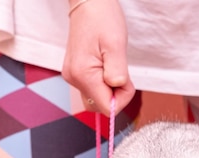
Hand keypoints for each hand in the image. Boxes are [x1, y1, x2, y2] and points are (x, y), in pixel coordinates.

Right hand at [62, 0, 135, 114]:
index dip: (121, 98)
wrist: (89, 3)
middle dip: (115, 96)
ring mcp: (73, 76)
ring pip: (96, 97)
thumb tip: (117, 88)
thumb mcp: (116, 44)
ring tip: (112, 65)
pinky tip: (105, 65)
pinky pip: (92, 87)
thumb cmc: (102, 19)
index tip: (125, 79)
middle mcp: (74, 79)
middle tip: (121, 72)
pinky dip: (103, 82)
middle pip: (99, 106)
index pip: (106, 107)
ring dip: (109, 88)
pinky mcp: (76, 73)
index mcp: (83, 74)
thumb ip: (117, 71)